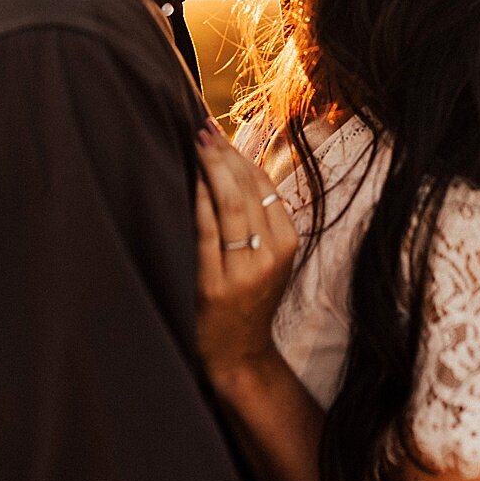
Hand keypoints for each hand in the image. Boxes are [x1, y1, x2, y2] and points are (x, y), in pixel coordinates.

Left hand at [193, 120, 298, 386]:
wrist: (240, 353)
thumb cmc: (248, 300)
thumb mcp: (267, 259)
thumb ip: (258, 221)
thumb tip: (236, 169)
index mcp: (288, 242)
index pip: (266, 186)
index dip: (243, 155)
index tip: (221, 132)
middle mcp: (272, 253)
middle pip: (250, 190)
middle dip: (226, 153)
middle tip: (204, 127)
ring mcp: (247, 269)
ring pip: (232, 205)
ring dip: (213, 168)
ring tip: (197, 142)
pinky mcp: (219, 284)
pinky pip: (209, 232)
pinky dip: (200, 201)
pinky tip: (191, 179)